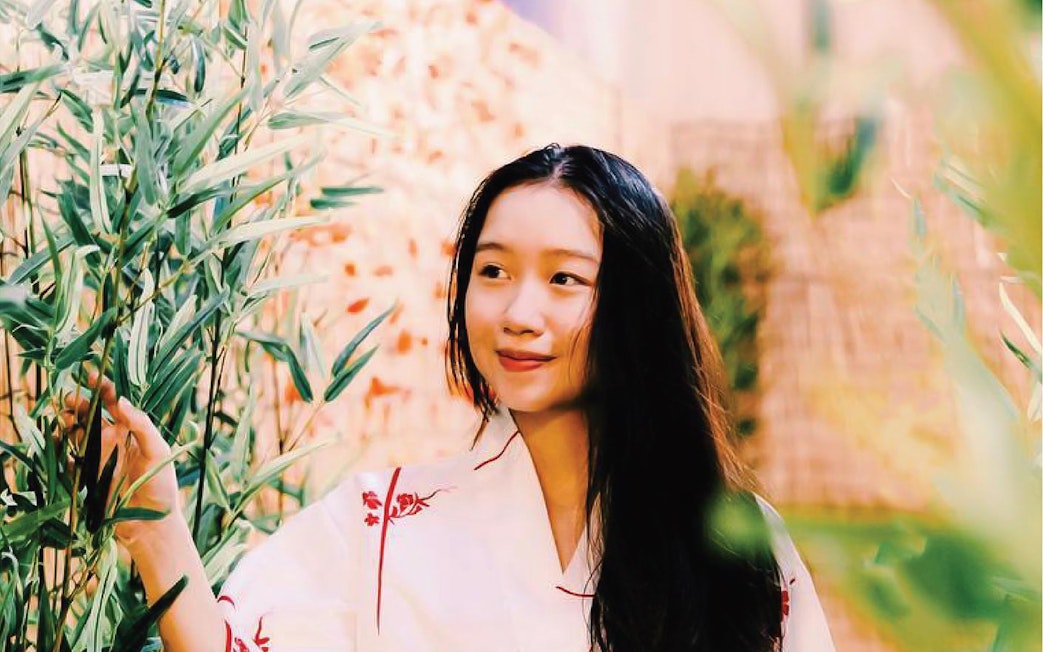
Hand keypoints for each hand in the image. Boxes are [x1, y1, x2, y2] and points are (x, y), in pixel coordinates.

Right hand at [60, 368, 181, 550]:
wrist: (151, 524)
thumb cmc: (162, 486)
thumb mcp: (159, 451)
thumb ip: (142, 426)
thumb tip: (121, 402)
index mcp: (133, 430)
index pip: (115, 403)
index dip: (103, 388)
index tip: (90, 375)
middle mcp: (115, 439)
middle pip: (91, 414)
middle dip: (79, 404)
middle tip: (70, 400)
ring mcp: (100, 456)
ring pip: (78, 432)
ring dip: (69, 423)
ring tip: (65, 419)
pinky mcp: (88, 474)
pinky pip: (71, 456)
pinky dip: (62, 448)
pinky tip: (60, 443)